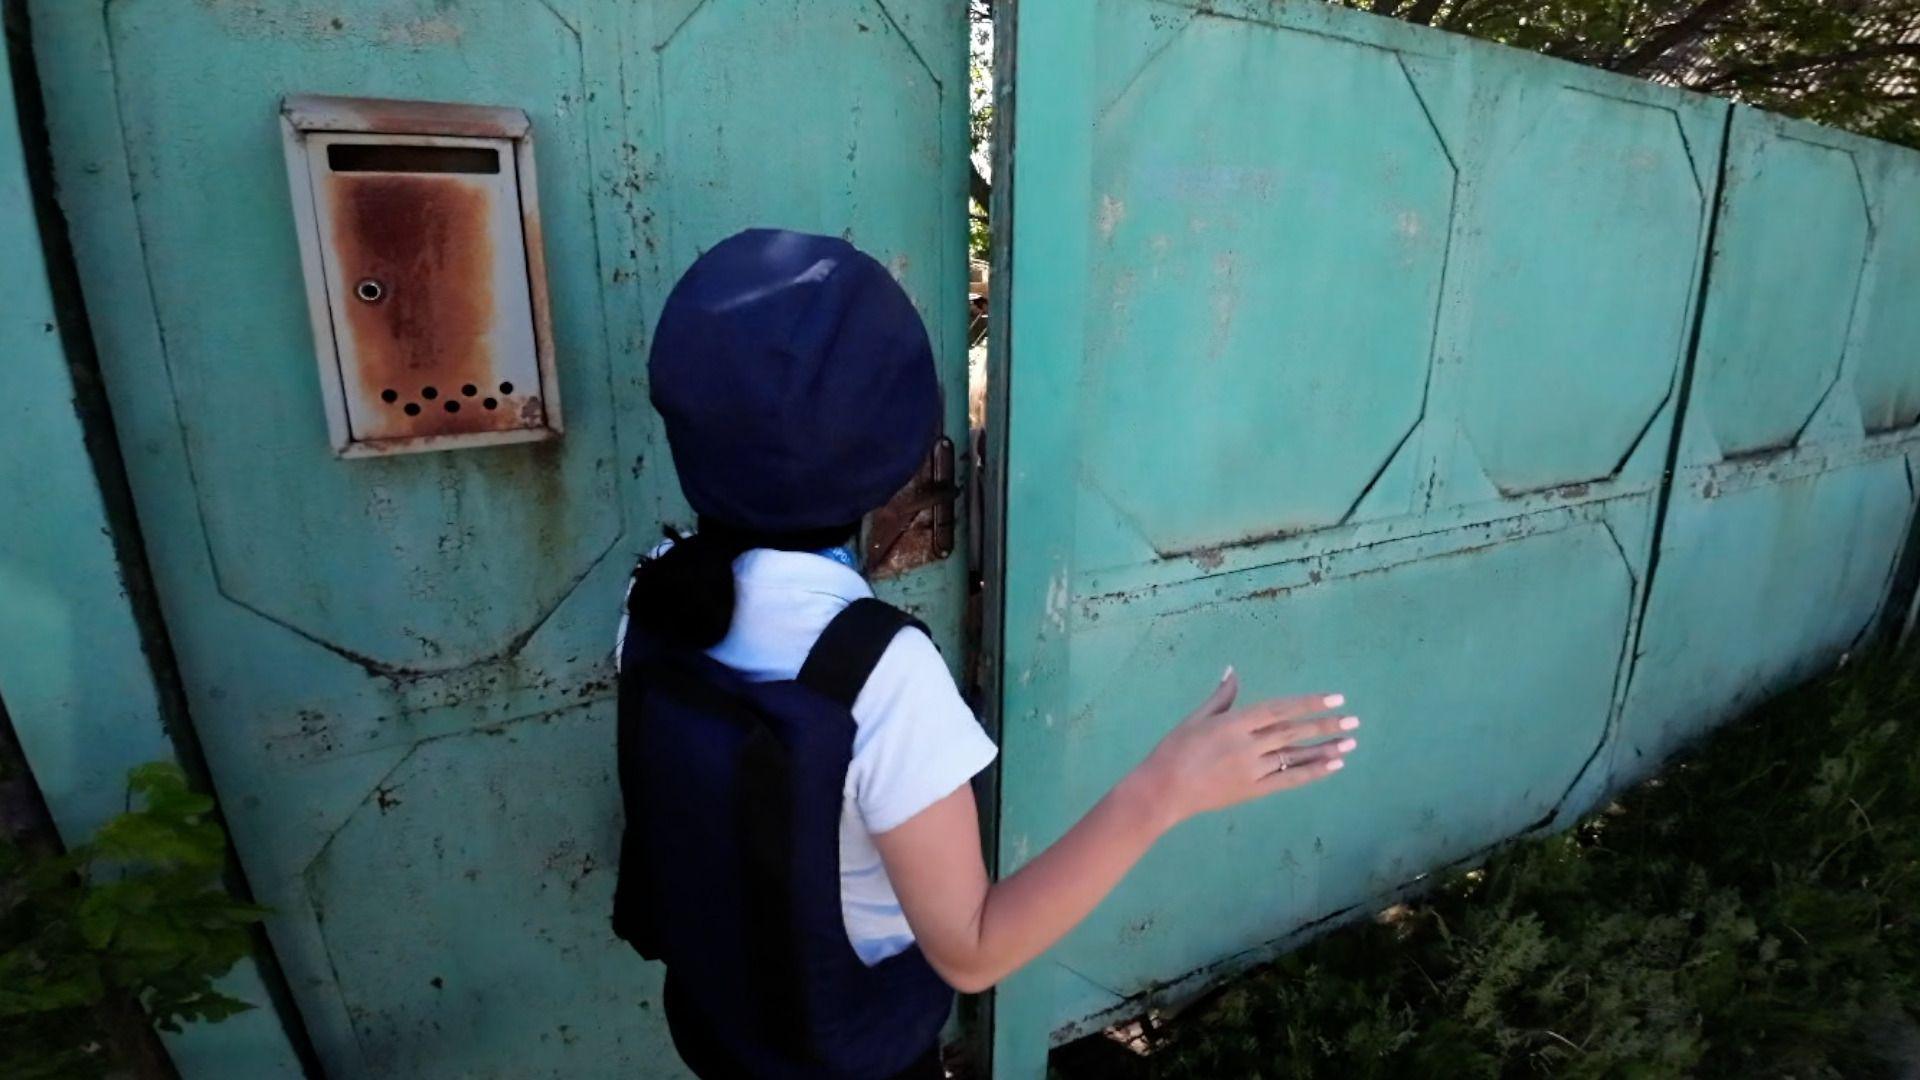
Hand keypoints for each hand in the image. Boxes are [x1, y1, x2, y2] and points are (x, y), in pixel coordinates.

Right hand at [1131, 668, 1357, 829]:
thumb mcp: (1195, 719)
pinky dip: (1312, 772)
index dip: (1308, 703)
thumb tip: (1233, 671)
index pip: (1279, 709)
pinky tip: (1332, 766)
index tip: (1335, 698)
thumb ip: (1221, 697)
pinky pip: (1288, 780)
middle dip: (1325, 725)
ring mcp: (1252, 770)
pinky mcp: (1253, 790)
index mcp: (1233, 723)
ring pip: (1295, 756)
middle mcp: (1247, 745)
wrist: (1162, 791)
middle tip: (1353, 719)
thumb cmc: (1174, 750)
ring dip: (1325, 749)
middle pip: (1292, 732)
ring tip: (1351, 743)